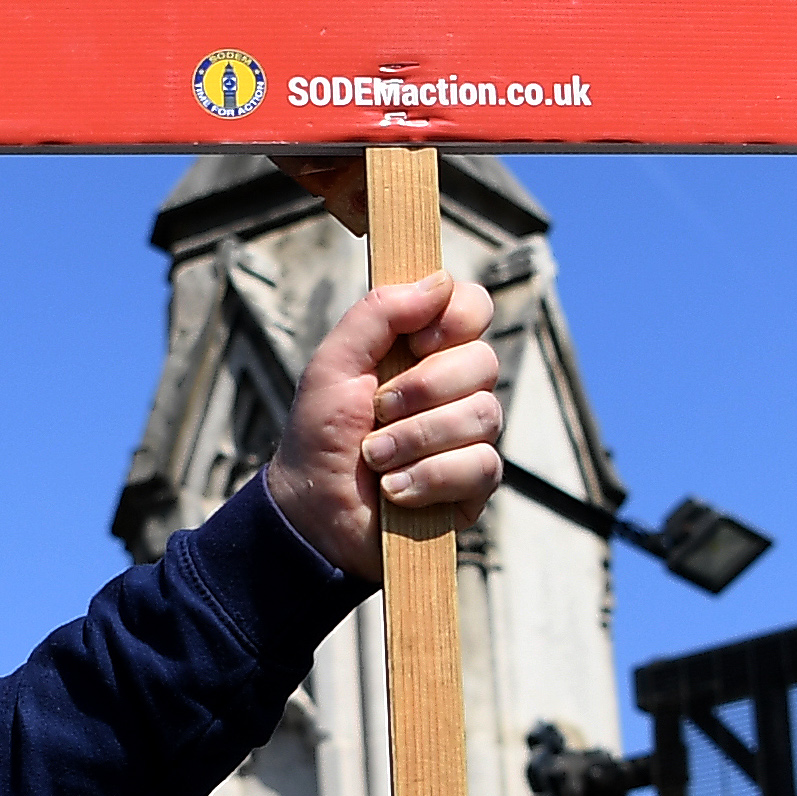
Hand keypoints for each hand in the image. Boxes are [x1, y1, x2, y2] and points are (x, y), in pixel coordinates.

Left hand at [264, 262, 504, 580]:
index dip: (455, 319)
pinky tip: (396, 491)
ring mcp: (469, 436)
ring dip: (417, 438)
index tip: (418, 341)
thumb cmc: (319, 435)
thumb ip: (379, 314)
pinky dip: (428, 477)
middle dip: (423, 389)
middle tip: (377, 411)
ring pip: (484, 414)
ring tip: (375, 457)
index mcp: (424, 348)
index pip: (473, 307)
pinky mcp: (474, 484)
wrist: (312, 513)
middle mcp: (455, 387)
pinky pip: (480, 465)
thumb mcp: (334, 363)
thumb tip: (441, 281)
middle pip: (484, 360)